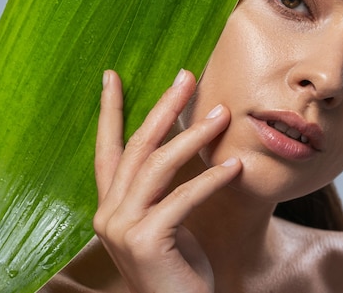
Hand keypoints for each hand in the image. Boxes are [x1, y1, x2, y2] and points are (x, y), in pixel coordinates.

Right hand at [93, 69, 241, 292]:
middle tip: (187, 76)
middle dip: (164, 106)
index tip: (112, 76)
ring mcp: (122, 227)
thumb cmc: (177, 266)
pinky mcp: (146, 240)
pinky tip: (235, 166)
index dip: (109, 111)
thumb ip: (163, 187)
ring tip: (223, 114)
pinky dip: (211, 179)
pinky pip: (183, 197)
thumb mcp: (166, 219)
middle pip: (138, 146)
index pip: (107, 149)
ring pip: (159, 165)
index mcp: (111, 205)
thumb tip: (189, 138)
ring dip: (194, 135)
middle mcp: (108, 213)